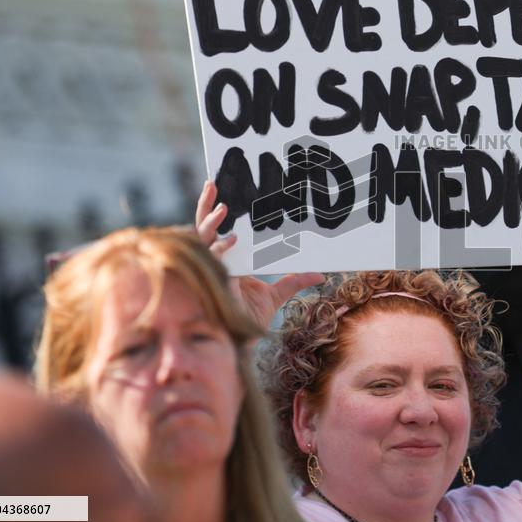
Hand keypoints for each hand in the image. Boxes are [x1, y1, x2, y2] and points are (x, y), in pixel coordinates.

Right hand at [195, 180, 322, 329]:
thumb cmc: (254, 317)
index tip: (221, 188)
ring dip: (210, 223)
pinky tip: (231, 240)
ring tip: (224, 207)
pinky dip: (219, 249)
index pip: (217, 228)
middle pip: (204, 227)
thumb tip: (320, 274)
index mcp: (229, 258)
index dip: (214, 210)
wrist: (246, 338)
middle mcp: (217, 260)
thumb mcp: (278, 294)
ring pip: (202, 240)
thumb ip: (295, 280)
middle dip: (205, 205)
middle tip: (212, 183)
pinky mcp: (215, 281)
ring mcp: (214, 269)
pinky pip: (212, 260)